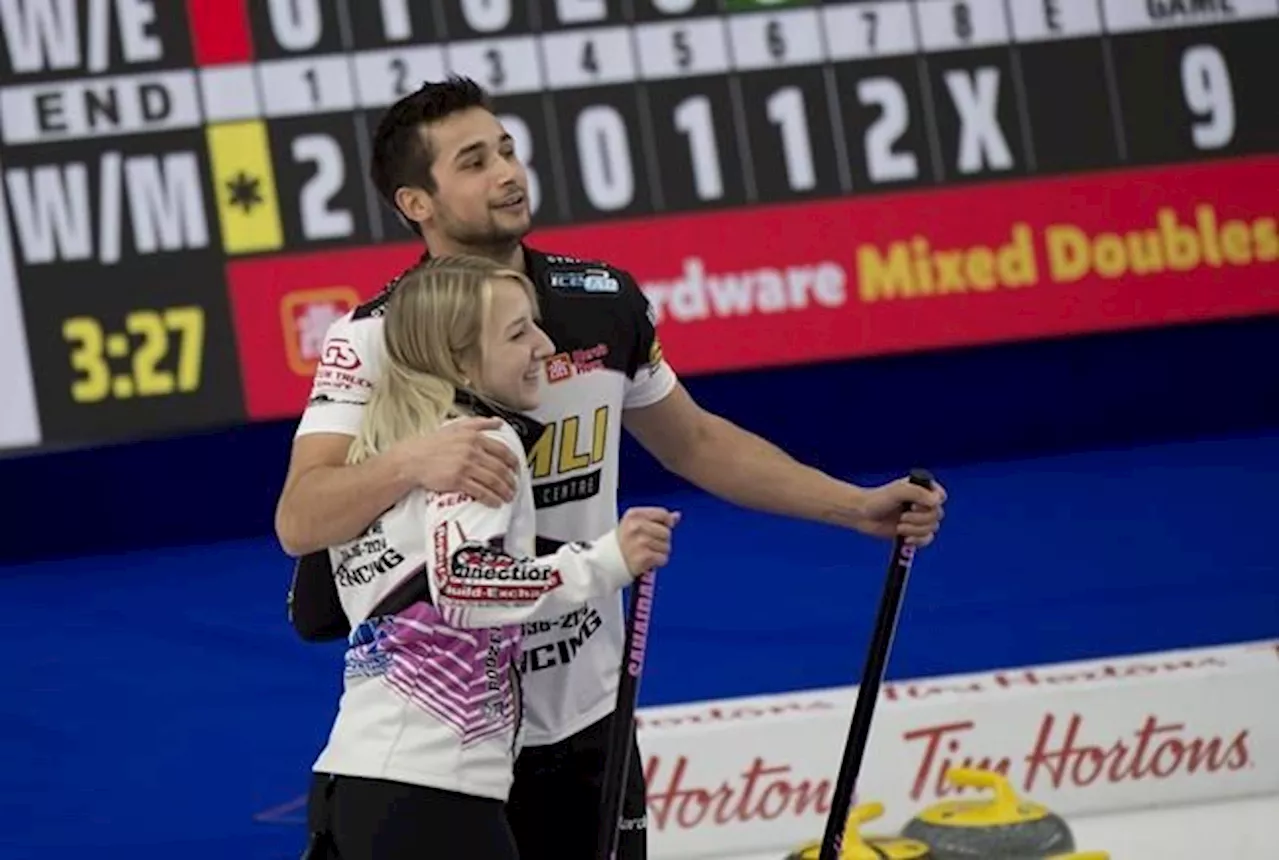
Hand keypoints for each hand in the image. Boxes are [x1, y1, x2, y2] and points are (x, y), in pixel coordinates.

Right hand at [394, 417, 520, 506]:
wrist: (412, 459)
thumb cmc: (432, 444)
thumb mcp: (456, 427)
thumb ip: (479, 423)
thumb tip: (498, 422)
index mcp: (474, 437)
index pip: (502, 450)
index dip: (513, 462)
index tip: (517, 469)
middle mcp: (472, 450)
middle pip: (500, 468)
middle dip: (511, 480)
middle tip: (514, 486)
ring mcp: (465, 466)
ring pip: (493, 480)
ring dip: (504, 491)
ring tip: (508, 496)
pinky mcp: (457, 480)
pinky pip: (480, 491)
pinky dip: (491, 499)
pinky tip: (495, 502)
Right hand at [617, 507, 681, 574]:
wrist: (607, 562)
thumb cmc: (622, 543)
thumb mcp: (635, 524)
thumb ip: (657, 519)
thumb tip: (676, 516)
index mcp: (634, 515)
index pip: (662, 514)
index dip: (666, 523)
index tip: (663, 528)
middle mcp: (636, 526)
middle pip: (666, 532)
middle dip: (662, 540)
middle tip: (649, 544)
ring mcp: (640, 542)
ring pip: (666, 546)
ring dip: (660, 552)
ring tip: (647, 552)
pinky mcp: (643, 557)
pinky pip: (663, 558)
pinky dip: (658, 562)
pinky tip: (648, 560)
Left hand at [855, 477, 946, 546]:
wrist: (863, 516)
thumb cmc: (877, 500)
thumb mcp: (898, 491)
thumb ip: (918, 492)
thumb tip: (937, 501)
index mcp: (922, 489)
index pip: (940, 497)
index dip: (931, 504)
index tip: (913, 504)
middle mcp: (923, 503)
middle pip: (937, 515)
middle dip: (919, 519)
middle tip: (902, 516)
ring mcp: (919, 518)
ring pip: (932, 528)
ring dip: (915, 530)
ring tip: (899, 526)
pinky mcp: (914, 532)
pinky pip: (927, 539)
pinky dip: (918, 540)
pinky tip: (906, 539)